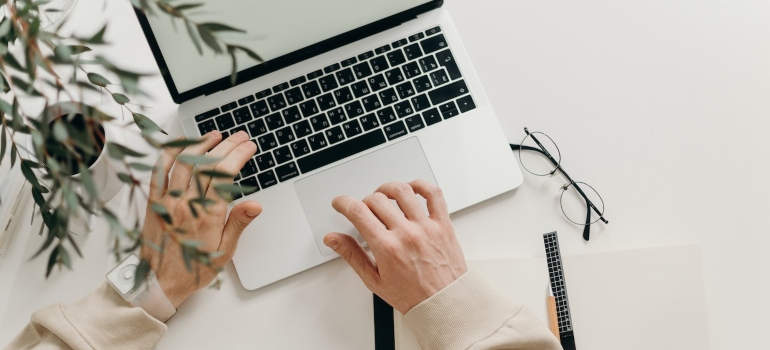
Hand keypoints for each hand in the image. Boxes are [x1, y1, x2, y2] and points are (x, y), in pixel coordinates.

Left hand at [140, 130, 261, 307]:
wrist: (158, 283)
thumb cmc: (192, 269)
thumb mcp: (224, 252)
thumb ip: (238, 224)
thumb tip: (255, 205)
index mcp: (207, 216)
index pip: (226, 175)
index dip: (239, 156)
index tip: (249, 147)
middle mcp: (186, 204)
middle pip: (208, 164)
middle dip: (227, 146)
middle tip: (239, 137)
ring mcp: (167, 201)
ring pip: (185, 162)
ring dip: (202, 144)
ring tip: (215, 135)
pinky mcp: (153, 201)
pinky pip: (159, 171)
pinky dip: (169, 153)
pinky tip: (181, 144)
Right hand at [323, 180, 467, 313]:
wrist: (444, 303)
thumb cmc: (412, 295)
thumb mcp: (374, 280)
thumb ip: (352, 255)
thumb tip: (333, 239)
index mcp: (387, 248)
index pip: (358, 213)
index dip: (343, 203)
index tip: (340, 203)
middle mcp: (406, 234)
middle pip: (377, 200)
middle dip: (364, 202)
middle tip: (364, 210)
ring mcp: (426, 227)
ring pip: (403, 191)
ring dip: (387, 189)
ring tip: (384, 196)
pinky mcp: (443, 224)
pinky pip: (433, 194)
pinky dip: (421, 185)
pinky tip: (412, 190)